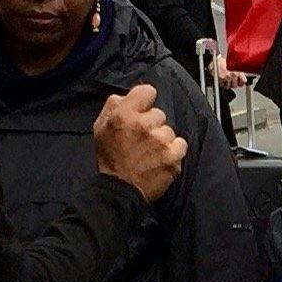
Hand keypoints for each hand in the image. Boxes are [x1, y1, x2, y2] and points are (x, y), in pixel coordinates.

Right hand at [94, 83, 188, 204]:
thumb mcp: (100, 128)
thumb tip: (127, 96)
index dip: (145, 101)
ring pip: (169, 130)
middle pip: (159, 114)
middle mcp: (142, 125)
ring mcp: (159, 140)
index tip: (143, 111)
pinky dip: (173, 151)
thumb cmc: (110, 160)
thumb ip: (113, 106)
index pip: (147, 91)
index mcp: (123, 115)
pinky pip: (180, 144)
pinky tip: (160, 159)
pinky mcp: (172, 156)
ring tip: (149, 153)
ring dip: (162, 140)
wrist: (119, 190)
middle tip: (141, 141)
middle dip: (152, 125)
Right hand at [215, 62, 246, 89]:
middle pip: (235, 85)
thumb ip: (239, 73)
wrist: (216, 61)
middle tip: (230, 80)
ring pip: (229, 86)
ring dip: (227, 84)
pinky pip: (223, 85)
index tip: (239, 83)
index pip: (244, 81)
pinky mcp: (221, 79)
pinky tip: (222, 79)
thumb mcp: (234, 66)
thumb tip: (241, 79)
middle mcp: (234, 75)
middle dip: (232, 84)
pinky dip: (222, 84)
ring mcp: (227, 77)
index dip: (241, 83)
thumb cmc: (224, 63)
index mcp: (238, 71)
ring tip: (225, 79)